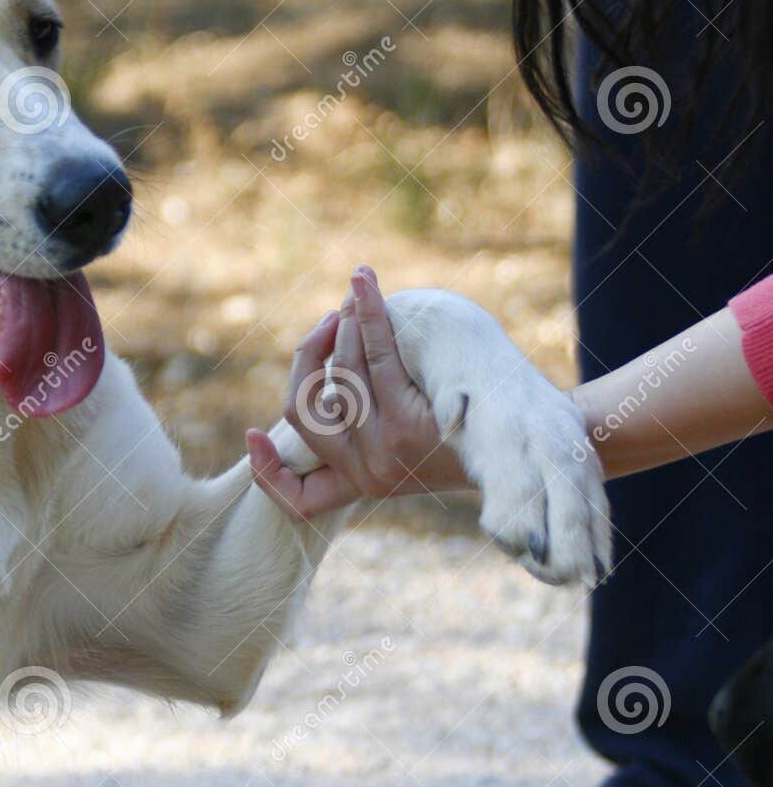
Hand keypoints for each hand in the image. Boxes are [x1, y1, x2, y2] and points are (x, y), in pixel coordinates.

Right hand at [247, 266, 470, 518]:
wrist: (534, 441)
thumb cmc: (473, 429)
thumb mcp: (414, 441)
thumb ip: (371, 422)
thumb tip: (332, 359)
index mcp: (360, 484)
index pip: (297, 499)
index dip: (266, 472)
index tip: (254, 436)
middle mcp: (366, 474)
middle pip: (301, 412)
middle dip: (307, 355)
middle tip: (332, 318)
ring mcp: (385, 451)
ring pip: (339, 374)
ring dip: (345, 323)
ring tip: (360, 293)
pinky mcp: (408, 424)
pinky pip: (374, 355)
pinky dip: (367, 313)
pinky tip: (365, 287)